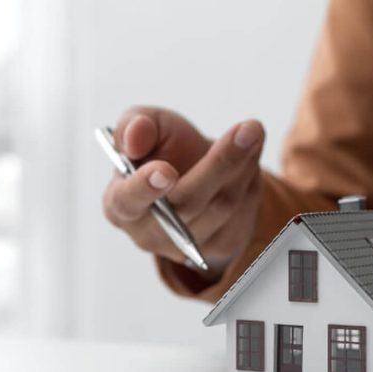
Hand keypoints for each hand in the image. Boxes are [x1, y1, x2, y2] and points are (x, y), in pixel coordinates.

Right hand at [102, 107, 265, 279]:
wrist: (198, 169)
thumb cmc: (164, 151)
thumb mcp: (146, 126)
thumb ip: (134, 126)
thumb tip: (133, 138)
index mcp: (121, 204)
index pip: (128, 201)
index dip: (144, 187)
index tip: (165, 170)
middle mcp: (152, 232)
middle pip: (188, 204)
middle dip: (219, 163)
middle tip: (245, 131)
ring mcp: (188, 244)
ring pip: (221, 207)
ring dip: (242, 165)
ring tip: (251, 131)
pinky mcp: (222, 244)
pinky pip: (242, 213)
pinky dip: (251, 178)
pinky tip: (251, 154)